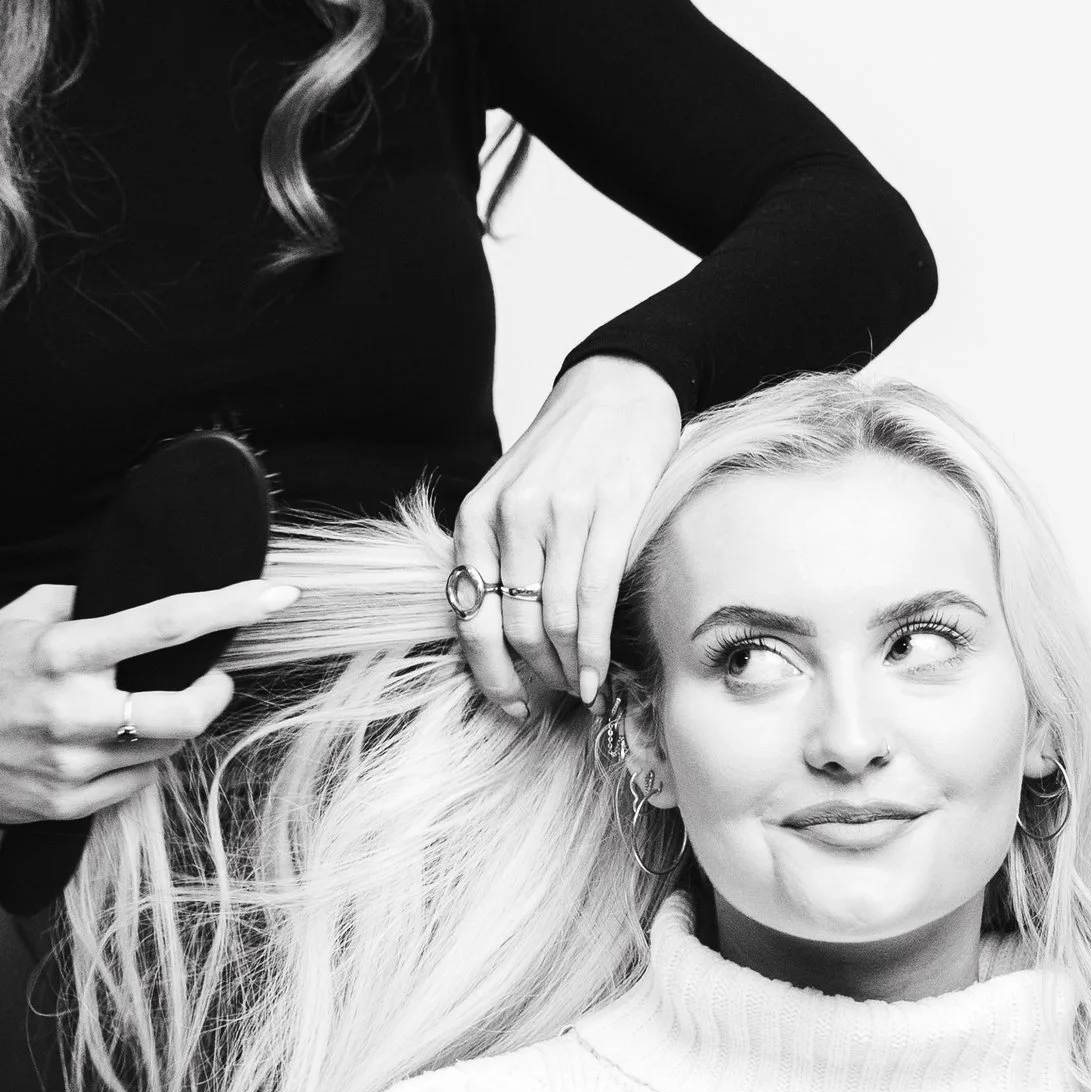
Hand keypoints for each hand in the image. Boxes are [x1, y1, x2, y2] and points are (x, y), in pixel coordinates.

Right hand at [0, 574, 295, 825]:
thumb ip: (86, 602)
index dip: (229, 608)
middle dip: (215, 693)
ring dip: (173, 724)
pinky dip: (140, 759)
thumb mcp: (22, 613)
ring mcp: (68, 766)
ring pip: (166, 748)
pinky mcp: (63, 805)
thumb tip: (146, 591)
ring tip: (141, 706)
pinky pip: (136, 782)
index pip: (165, 625)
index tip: (277, 596)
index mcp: (62, 651)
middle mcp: (70, 711)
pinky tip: (112, 743)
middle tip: (213, 677)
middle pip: (185, 711)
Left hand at [451, 357, 683, 715]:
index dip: (488, 673)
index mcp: (477, 515)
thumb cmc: (565, 452)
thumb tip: (503, 640)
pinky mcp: (611, 511)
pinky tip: (599, 673)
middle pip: (515, 626)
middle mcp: (512, 515)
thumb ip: (499, 555)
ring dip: (568, 668)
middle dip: (534, 676)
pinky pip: (596, 599)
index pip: (472, 616)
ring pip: (555, 620)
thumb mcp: (509, 496)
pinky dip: (595, 648)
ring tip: (581, 688)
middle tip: (554, 696)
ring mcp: (561, 512)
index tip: (509, 703)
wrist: (618, 388)